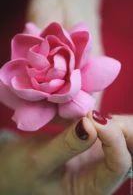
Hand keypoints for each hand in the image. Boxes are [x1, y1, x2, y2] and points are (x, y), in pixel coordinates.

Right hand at [0, 113, 131, 194]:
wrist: (14, 166)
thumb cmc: (21, 172)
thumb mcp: (40, 162)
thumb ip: (67, 145)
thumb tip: (90, 123)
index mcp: (92, 188)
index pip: (118, 163)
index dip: (112, 137)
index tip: (92, 117)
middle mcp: (99, 171)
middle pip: (124, 146)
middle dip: (114, 124)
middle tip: (92, 111)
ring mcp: (94, 154)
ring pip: (114, 132)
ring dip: (102, 116)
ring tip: (83, 107)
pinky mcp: (86, 140)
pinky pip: (98, 124)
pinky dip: (90, 112)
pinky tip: (75, 107)